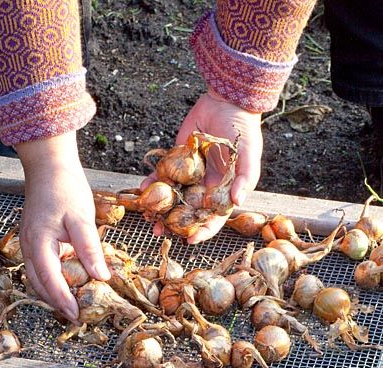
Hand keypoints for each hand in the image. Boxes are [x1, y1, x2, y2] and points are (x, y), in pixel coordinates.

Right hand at [16, 132, 109, 320]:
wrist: (48, 165)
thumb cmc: (65, 187)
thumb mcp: (82, 218)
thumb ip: (90, 249)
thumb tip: (101, 277)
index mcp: (39, 242)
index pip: (50, 280)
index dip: (63, 300)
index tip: (77, 315)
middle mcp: (28, 246)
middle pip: (39, 284)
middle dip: (56, 302)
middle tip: (78, 315)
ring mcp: (28, 243)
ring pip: (37, 278)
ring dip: (52, 293)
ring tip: (73, 304)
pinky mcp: (33, 240)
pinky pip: (39, 268)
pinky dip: (51, 280)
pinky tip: (67, 284)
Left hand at [147, 90, 262, 243]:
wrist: (226, 101)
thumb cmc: (243, 130)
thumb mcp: (249, 155)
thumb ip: (245, 179)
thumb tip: (238, 203)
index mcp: (222, 192)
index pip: (213, 219)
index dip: (203, 232)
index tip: (189, 241)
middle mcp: (204, 187)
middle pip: (187, 212)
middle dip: (172, 224)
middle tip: (158, 231)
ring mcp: (189, 175)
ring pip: (172, 197)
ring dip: (158, 207)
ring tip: (146, 216)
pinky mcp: (176, 160)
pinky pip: (163, 174)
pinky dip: (152, 181)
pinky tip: (143, 187)